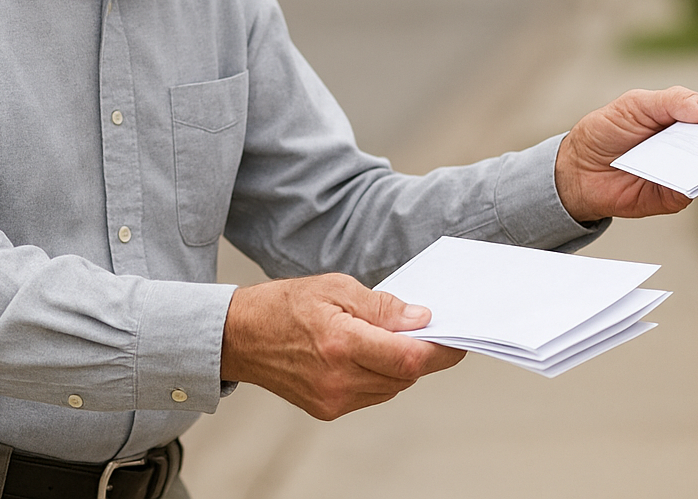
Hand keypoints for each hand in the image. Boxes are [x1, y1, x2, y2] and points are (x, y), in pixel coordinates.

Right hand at [220, 273, 465, 419]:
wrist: (241, 336)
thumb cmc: (283, 306)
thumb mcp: (335, 287)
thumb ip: (382, 306)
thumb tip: (420, 320)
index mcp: (340, 343)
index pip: (408, 358)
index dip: (440, 350)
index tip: (456, 339)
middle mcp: (338, 378)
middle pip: (405, 375)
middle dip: (421, 354)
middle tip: (421, 329)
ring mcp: (333, 399)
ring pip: (392, 388)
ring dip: (400, 365)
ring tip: (384, 338)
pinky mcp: (328, 409)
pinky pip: (373, 395)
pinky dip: (380, 376)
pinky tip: (366, 355)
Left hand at [554, 85, 697, 221]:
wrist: (578, 168)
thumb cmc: (607, 131)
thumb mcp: (637, 104)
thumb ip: (673, 101)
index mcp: (681, 119)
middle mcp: (686, 146)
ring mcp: (682, 172)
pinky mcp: (673, 197)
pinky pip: (691, 190)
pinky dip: (693, 181)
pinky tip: (691, 171)